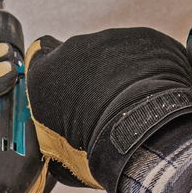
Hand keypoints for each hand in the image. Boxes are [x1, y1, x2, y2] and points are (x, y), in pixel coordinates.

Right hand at [24, 27, 191, 192]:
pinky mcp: (145, 37)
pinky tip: (153, 95)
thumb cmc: (96, 148)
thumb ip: (51, 134)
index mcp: (44, 74)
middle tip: (102, 107)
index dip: (51, 72)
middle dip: (89, 76)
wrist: (140, 134)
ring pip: (112, 51)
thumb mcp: (58, 154)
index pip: (38, 57)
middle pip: (78, 55)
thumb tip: (58, 148)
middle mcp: (73, 48)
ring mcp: (110, 39)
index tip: (61, 85)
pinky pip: (144, 51)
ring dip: (119, 72)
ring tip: (132, 104)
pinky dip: (149, 69)